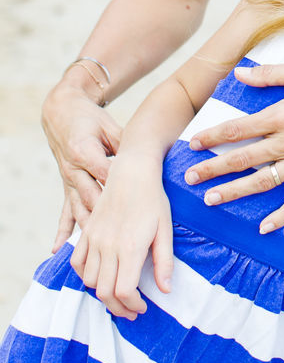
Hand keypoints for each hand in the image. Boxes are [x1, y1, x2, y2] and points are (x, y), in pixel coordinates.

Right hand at [41, 80, 122, 250]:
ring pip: (79, 208)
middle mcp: (74, 169)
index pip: (105, 174)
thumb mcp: (109, 126)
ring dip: (90, 228)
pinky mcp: (66, 187)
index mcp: (85, 152)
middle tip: (122, 235)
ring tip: (99, 249)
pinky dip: (62, 231)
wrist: (62, 113)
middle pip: (92, 195)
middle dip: (107, 216)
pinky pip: (64, 211)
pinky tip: (57, 249)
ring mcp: (68, 181)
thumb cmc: (90, 119)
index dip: (120, 189)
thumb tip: (148, 155)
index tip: (136, 204)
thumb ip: (124, 143)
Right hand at [70, 154, 172, 321]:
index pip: (124, 291)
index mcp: (130, 247)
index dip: (132, 305)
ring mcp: (94, 239)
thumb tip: (165, 290)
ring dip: (102, 293)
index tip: (142, 307)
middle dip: (118, 307)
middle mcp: (108, 246)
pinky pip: (77, 262)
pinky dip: (84, 276)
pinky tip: (99, 277)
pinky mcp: (87, 232)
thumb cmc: (153, 200)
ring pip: (89, 281)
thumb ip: (164, 262)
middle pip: (104, 291)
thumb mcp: (165, 229)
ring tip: (117, 295)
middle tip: (131, 310)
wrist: (132, 172)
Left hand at [183, 61, 283, 231]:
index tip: (193, 143)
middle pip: (244, 158)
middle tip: (189, 178)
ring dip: (235, 192)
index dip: (214, 136)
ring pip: (263, 182)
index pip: (240, 128)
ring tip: (211, 199)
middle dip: (213, 169)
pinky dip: (281, 217)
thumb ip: (271, 74)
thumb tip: (239, 74)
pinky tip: (264, 228)